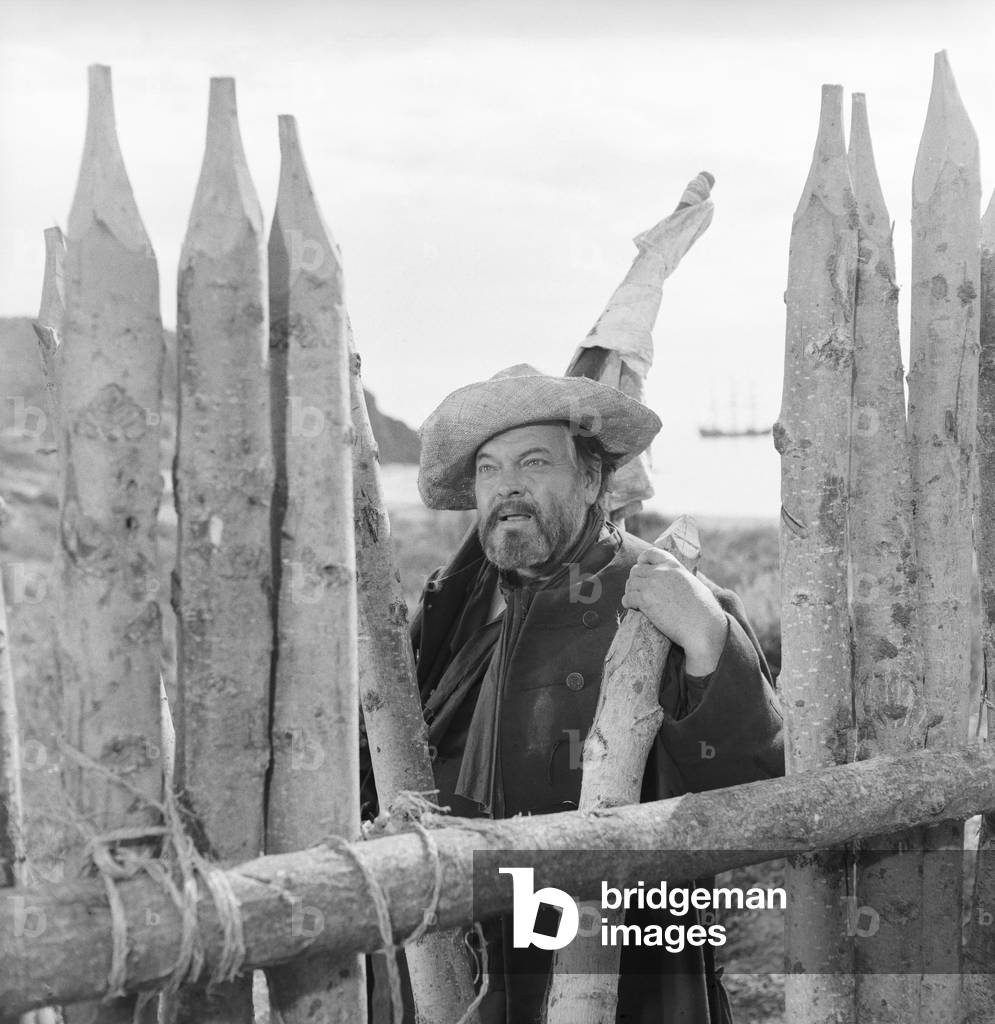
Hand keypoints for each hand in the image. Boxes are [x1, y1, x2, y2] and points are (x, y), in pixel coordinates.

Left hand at [621, 548, 727, 675]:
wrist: (701, 626)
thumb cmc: (704, 610)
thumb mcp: (694, 584)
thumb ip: (681, 579)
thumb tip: (679, 582)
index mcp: (674, 566)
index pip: (651, 553)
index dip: (643, 559)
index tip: (641, 565)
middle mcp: (660, 572)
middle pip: (636, 570)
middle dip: (635, 580)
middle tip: (637, 590)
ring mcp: (651, 585)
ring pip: (630, 584)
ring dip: (630, 591)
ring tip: (634, 600)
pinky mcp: (645, 601)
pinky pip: (627, 598)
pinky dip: (627, 603)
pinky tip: (632, 608)